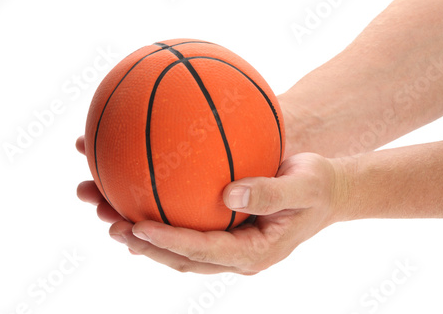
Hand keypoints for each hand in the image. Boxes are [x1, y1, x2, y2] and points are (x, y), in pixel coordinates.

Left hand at [76, 136, 345, 274]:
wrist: (329, 193)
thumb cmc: (320, 186)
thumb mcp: (306, 184)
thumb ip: (271, 191)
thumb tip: (229, 194)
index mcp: (256, 251)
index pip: (204, 250)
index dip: (169, 241)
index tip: (138, 225)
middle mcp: (238, 256)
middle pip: (183, 257)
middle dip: (146, 244)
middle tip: (113, 226)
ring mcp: (231, 247)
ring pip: (181, 249)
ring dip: (147, 237)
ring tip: (113, 218)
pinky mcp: (227, 233)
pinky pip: (190, 231)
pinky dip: (163, 222)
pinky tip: (142, 200)